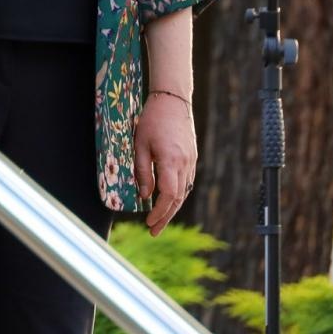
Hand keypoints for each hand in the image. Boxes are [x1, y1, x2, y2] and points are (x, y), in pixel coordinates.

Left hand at [135, 91, 196, 236]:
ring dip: (172, 209)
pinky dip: (178, 195)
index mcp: (171, 160)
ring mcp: (191, 162)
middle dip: (165, 217)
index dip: (159, 211)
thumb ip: (143, 171)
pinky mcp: (192, 158)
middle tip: (153, 231)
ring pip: (184, 192)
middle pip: (178, 198)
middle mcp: (185, 164)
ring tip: (159, 221)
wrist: (173, 101)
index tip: (149, 221)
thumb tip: (145, 196)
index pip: (168, 195)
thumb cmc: (152, 119)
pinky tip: (169, 202)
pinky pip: (186, 182)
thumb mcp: (140, 144)